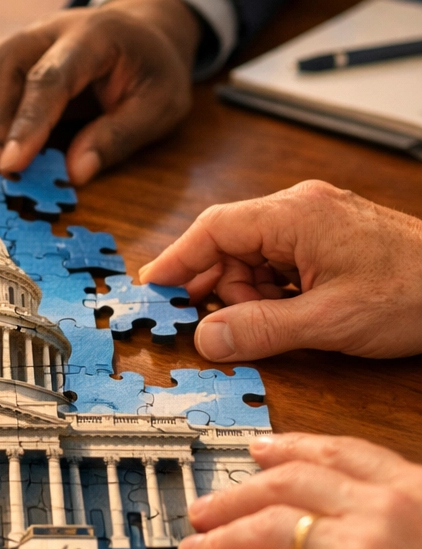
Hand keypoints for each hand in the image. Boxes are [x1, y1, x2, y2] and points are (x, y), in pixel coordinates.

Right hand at [0, 0, 197, 182]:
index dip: (27, 123)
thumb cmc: (150, 74)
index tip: (11, 166)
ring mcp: (14, 44)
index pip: (48, 78)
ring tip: (3, 161)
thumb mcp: (160, 106)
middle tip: (14, 174)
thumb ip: (119, 137)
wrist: (137, 36)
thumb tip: (74, 174)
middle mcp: (43, 32)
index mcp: (92, 36)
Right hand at [139, 181, 421, 360]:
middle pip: (229, 246)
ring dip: (250, 296)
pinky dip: (272, 293)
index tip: (152, 288)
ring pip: (251, 259)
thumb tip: (206, 339)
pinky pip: (277, 264)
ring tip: (280, 324)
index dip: (177, 260)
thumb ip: (260, 329)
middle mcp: (300, 210)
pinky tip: (292, 316)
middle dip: (221, 289)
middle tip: (222, 328)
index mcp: (295, 215)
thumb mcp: (329, 321)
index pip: (213, 228)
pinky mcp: (326, 241)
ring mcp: (314, 223)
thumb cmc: (416, 291)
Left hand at [179, 433, 421, 548]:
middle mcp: (385, 513)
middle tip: (203, 510)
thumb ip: (404, 525)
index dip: (290, 449)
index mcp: (416, 495)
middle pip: (285, 487)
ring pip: (263, 531)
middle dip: (233, 497)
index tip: (258, 449)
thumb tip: (347, 520)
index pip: (339, 456)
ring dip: (217, 542)